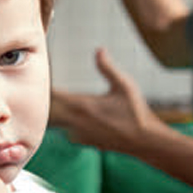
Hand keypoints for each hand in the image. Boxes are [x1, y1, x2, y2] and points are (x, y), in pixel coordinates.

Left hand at [50, 48, 169, 154]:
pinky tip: (78, 120)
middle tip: (50, 91)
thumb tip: (99, 50)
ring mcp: (82, 135)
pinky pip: (71, 134)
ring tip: (61, 105)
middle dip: (51, 102)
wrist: (145, 141)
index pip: (56, 96)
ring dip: (60, 115)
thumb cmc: (136, 112)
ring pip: (61, 124)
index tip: (47, 79)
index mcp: (84, 106)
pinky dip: (71, 126)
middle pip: (53, 111)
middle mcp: (79, 122)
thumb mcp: (124, 85)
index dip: (49, 88)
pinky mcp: (89, 143)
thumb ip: (108, 68)